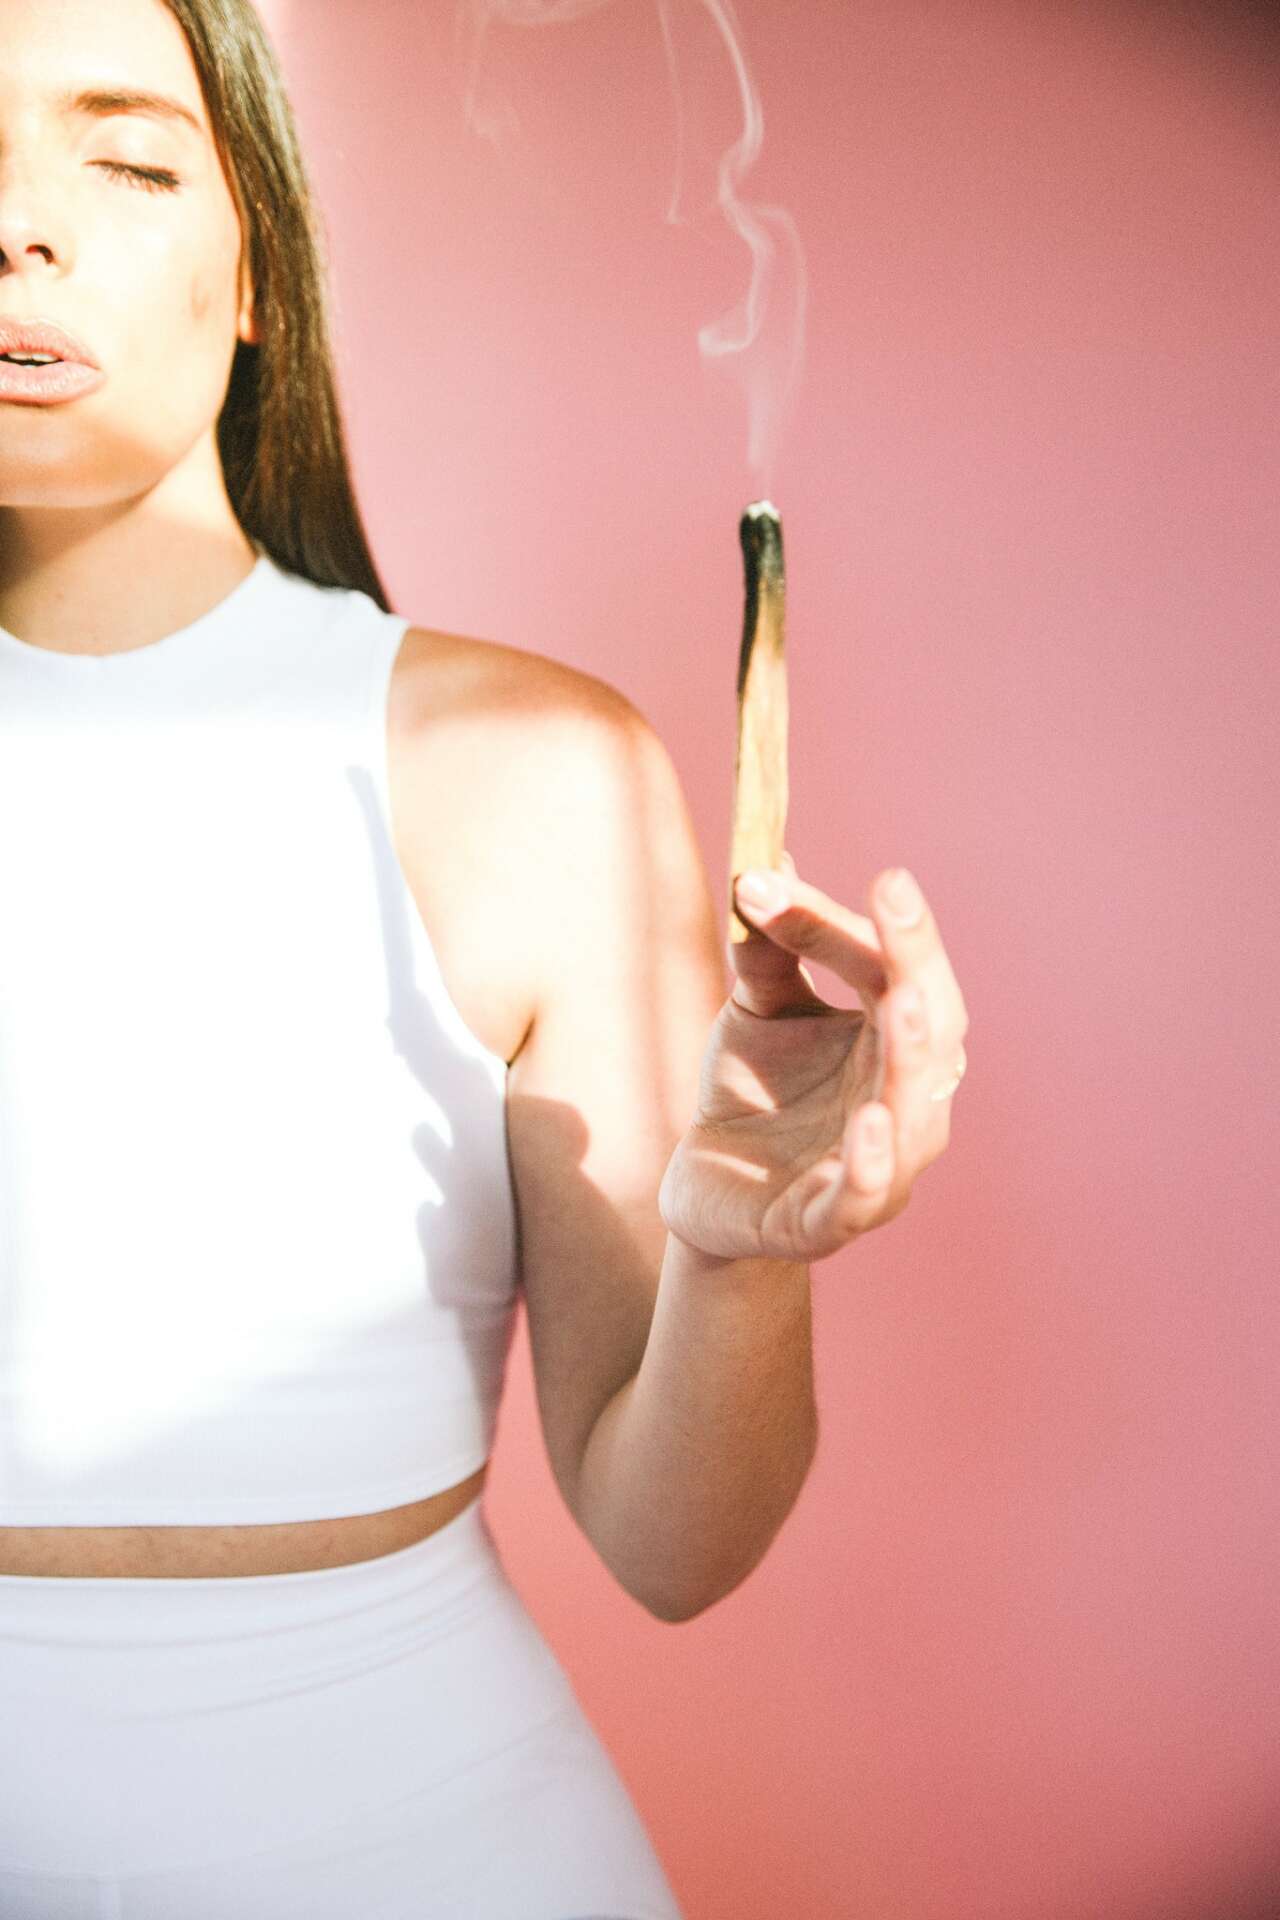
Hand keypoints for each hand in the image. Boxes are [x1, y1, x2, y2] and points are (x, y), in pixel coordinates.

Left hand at [658, 856, 969, 1261]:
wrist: (708, 1190)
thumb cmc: (752, 1092)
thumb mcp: (756, 1012)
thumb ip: (767, 950)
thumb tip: (764, 857)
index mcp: (899, 1041)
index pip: (899, 970)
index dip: (872, 922)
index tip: (838, 872)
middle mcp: (908, 1100)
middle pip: (933, 1027)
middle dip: (917, 962)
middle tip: (893, 899)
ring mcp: (881, 1164)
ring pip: (914, 1112)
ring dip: (911, 1056)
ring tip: (904, 1004)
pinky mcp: (831, 1221)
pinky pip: (863, 1193)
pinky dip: (870, 1160)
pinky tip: (868, 1121)